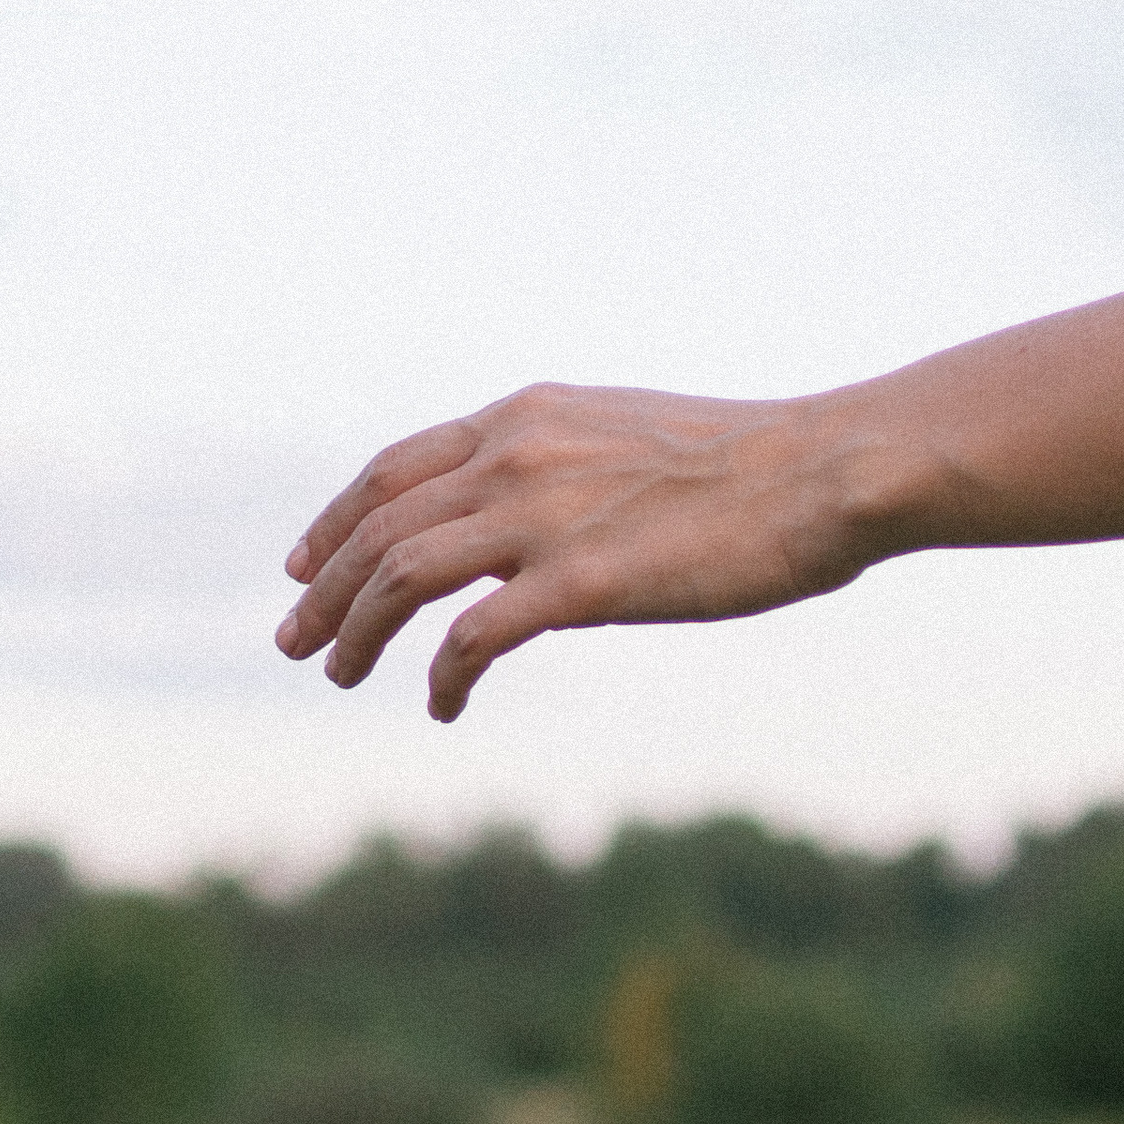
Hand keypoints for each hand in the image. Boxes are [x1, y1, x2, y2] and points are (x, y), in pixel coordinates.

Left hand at [276, 383, 874, 720]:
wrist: (827, 469)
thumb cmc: (748, 462)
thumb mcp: (622, 433)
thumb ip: (556, 461)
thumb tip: (520, 508)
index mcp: (522, 416)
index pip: (390, 469)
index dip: (333, 521)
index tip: (302, 567)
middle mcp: (514, 455)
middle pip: (377, 528)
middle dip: (323, 590)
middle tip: (296, 643)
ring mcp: (542, 517)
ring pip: (400, 578)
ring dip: (358, 634)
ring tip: (344, 676)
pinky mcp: (582, 582)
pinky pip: (472, 639)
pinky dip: (441, 676)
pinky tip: (441, 707)